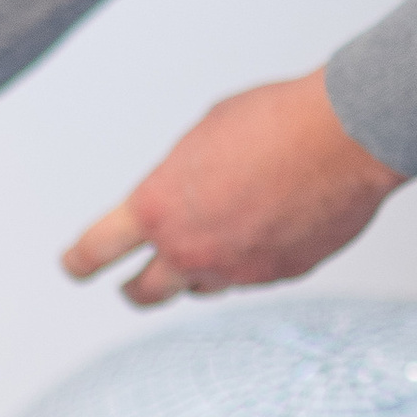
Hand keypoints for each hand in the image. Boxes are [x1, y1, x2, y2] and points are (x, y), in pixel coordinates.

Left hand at [64, 70, 402, 305]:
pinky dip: (249, 259)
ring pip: (200, 287)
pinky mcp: (279, 276)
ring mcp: (236, 271)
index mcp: (156, 209)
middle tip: (131, 283)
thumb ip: (179, 179)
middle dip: (133, 288)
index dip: (79, 262)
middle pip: (143, 292)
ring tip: (210, 242)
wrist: (343, 138)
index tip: (73, 266)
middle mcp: (190, 251)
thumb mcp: (201, 139)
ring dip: (195, 273)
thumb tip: (182, 197)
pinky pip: (251, 276)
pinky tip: (266, 226)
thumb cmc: (274, 123)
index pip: (96, 250)